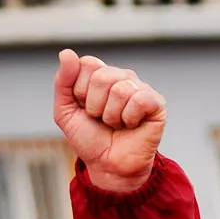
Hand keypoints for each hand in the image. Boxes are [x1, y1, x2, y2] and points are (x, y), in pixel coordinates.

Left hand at [55, 49, 165, 194]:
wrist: (108, 166)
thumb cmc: (89, 139)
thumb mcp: (65, 111)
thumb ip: (62, 82)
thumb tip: (67, 52)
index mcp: (101, 75)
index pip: (87, 64)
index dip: (80, 91)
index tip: (85, 109)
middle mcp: (122, 77)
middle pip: (102, 76)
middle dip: (95, 105)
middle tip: (101, 119)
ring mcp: (140, 88)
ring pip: (120, 90)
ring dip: (112, 116)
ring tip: (116, 125)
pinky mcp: (156, 103)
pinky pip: (139, 100)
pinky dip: (129, 119)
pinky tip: (132, 126)